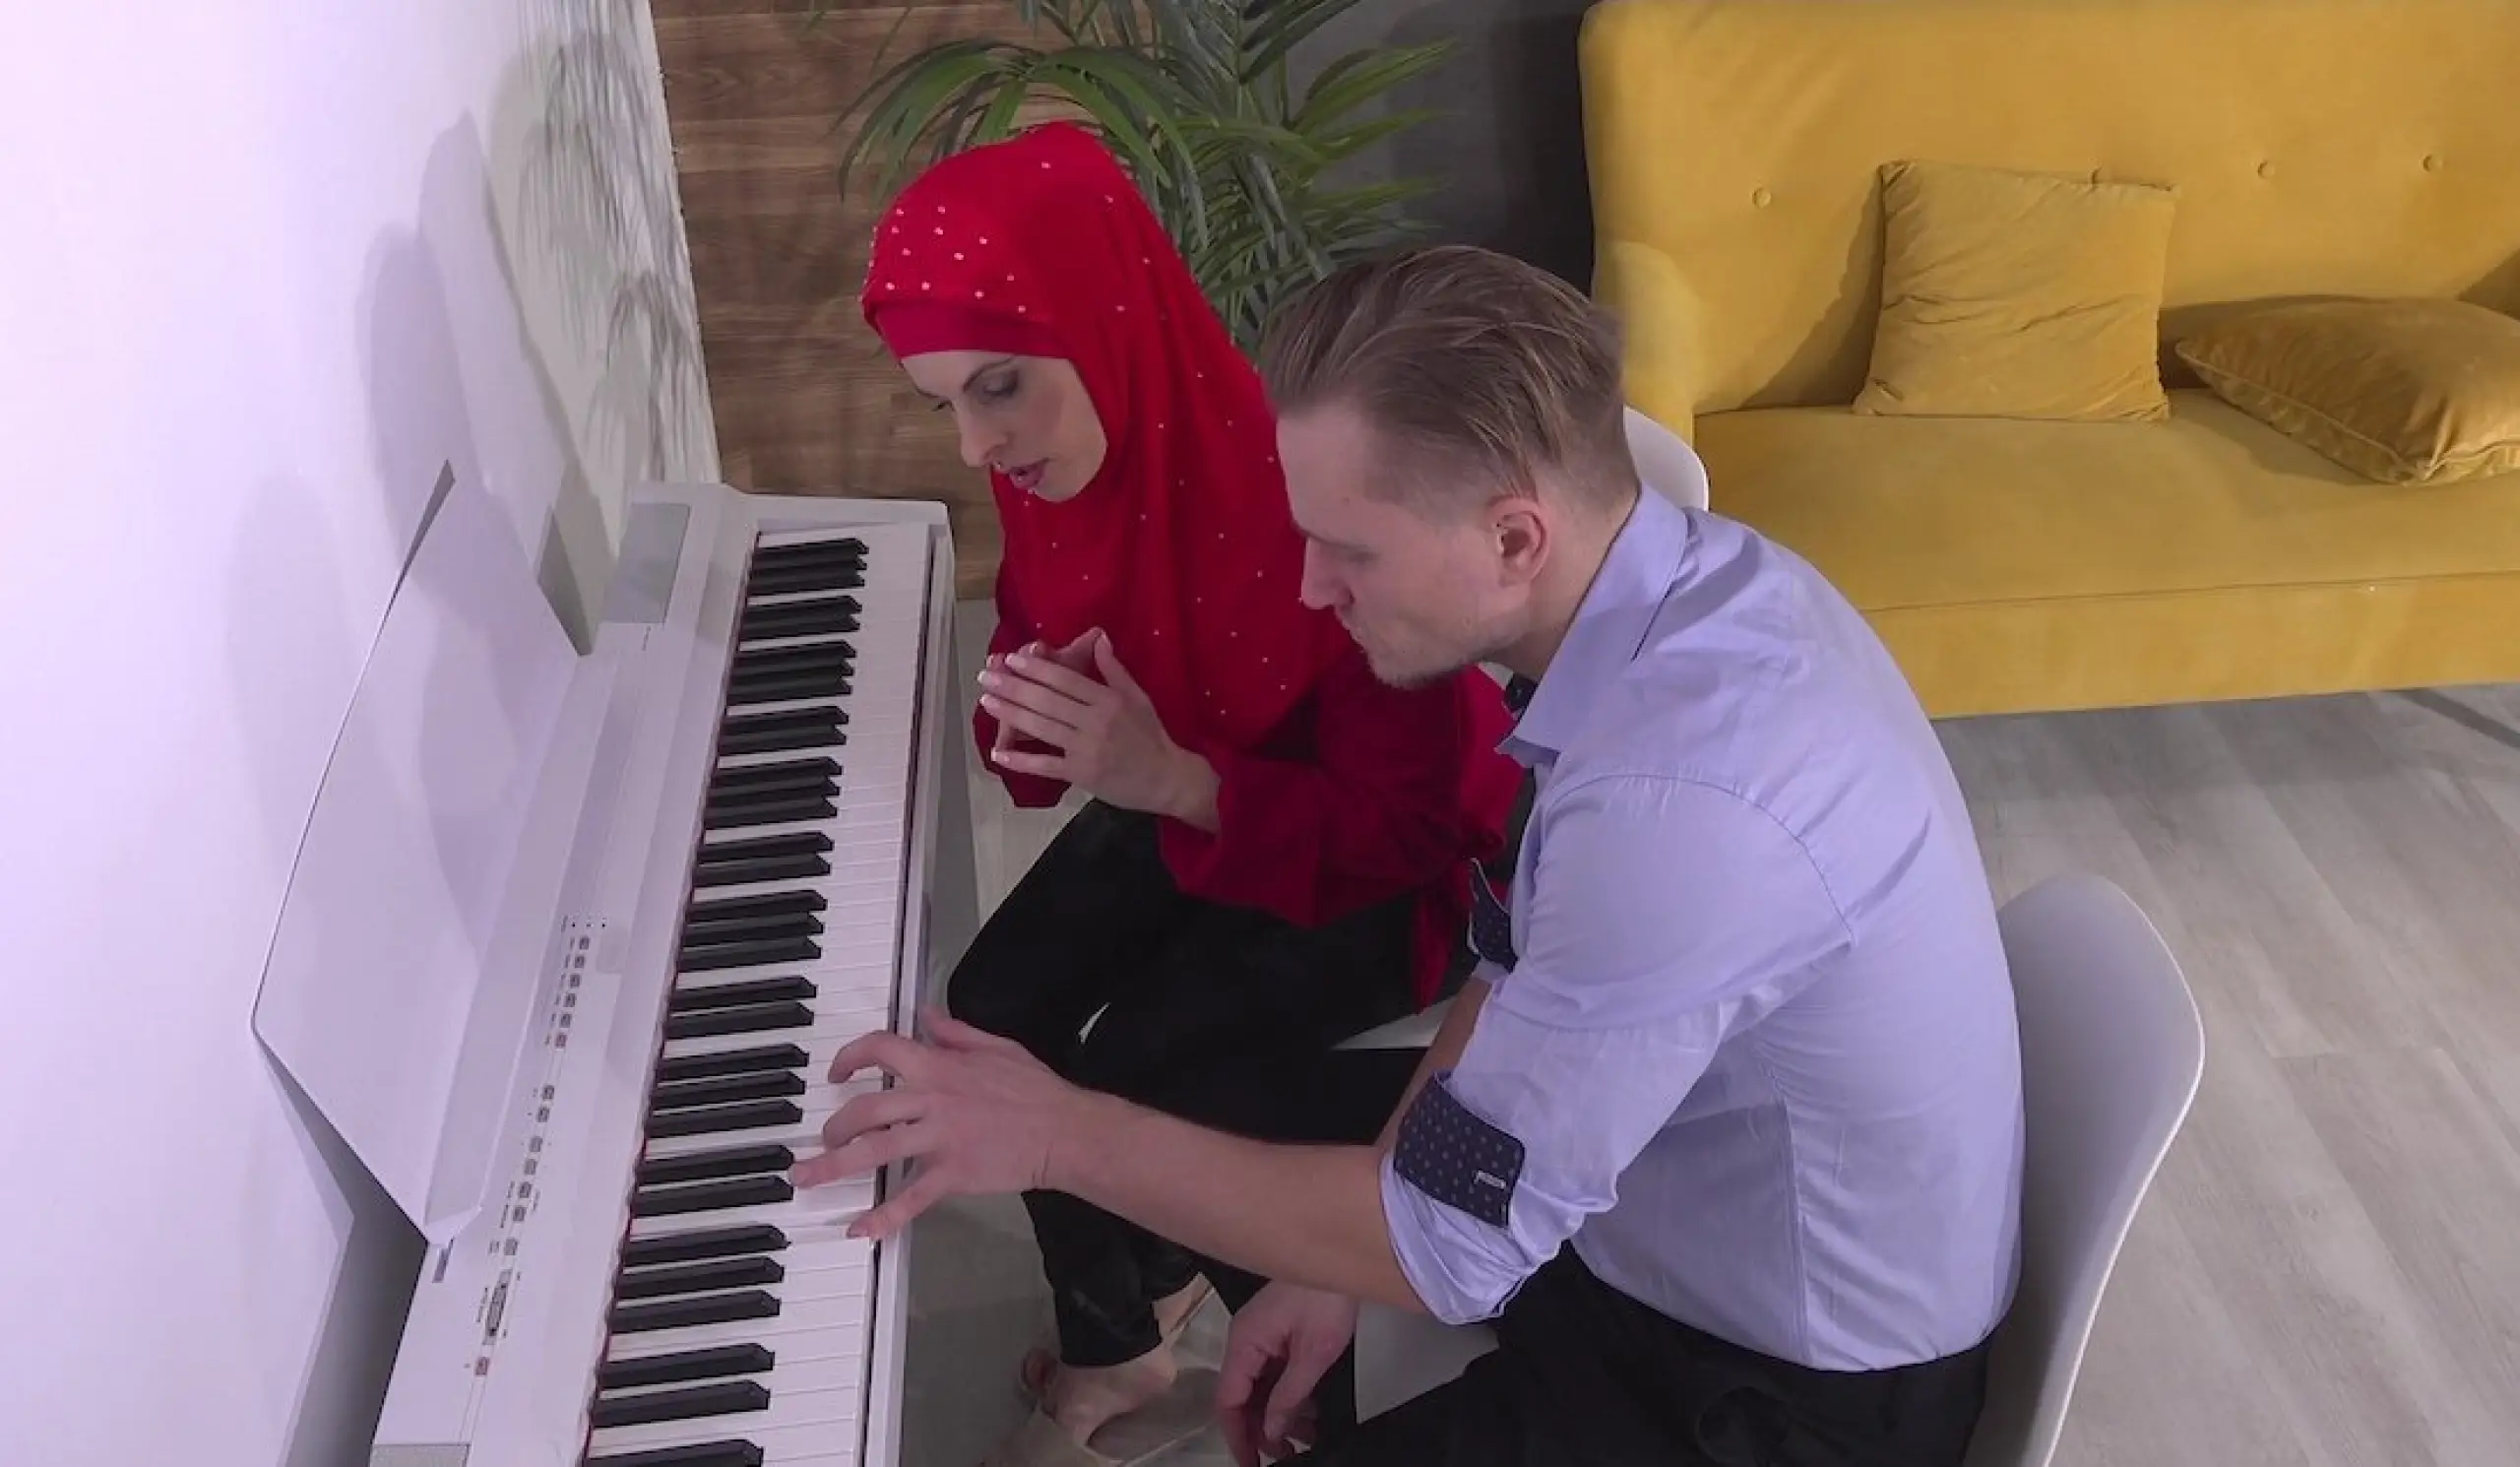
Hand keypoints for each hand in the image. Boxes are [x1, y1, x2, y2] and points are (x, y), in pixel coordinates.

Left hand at [787, 1008, 1092, 1239]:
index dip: (850, 1057)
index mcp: (940, 1067)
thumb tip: (926, 1016)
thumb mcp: (997, 1046)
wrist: (1065, 1131)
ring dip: (835, 1165)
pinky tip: (860, 1230)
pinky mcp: (952, 1174)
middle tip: (825, 1139)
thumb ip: (956, 1032)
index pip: (881, 1050)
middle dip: (834, 1125)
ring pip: (876, 1150)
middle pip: (866, 1109)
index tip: (838, 1073)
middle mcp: (932, 1100)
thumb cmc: (1035, 1089)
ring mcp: (940, 1140)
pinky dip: (884, 1217)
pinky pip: (912, 1198)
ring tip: (808, 1177)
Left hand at [978, 629, 1212, 818]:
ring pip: (1042, 728)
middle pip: (1047, 701)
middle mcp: (1096, 722)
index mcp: (1109, 700)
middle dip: (1013, 686)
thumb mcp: (1139, 697)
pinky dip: (1021, 760)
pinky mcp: (1081, 774)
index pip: (1066, 680)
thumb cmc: (1151, 736)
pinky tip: (999, 752)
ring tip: (986, 701)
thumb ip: (1115, 670)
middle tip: (985, 676)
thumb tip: (1099, 638)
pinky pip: (1046, 765)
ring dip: (1011, 714)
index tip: (1012, 659)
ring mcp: (1087, 749)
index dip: (1036, 668)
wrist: (1167, 779)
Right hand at [1216, 1284, 1357, 1466]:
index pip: (1228, 1400)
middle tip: (1283, 1456)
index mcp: (1245, 1343)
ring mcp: (1262, 1336)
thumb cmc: (1327, 1297)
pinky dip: (1287, 1395)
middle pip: (1241, 1396)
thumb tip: (1271, 1430)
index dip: (1237, 1436)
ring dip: (1277, 1415)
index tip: (1251, 1464)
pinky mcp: (1279, 1332)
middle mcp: (1246, 1340)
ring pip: (1260, 1387)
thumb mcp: (1313, 1354)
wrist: (1344, 1257)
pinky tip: (1308, 1413)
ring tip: (1304, 1439)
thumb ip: (1289, 1396)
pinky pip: (1274, 1372)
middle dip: (1259, 1430)